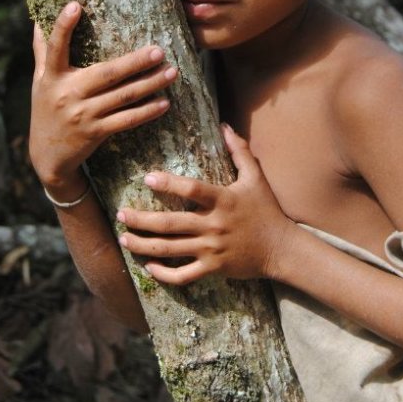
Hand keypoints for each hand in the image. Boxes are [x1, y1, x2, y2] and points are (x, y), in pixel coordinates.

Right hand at [29, 2, 176, 191]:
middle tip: (159, 51)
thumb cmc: (45, 109)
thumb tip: (38, 21)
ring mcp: (82, 115)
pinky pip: (126, 120)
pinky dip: (146, 112)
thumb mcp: (40, 81)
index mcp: (52, 77)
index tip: (75, 5)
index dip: (63, 27)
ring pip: (122, 97)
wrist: (46, 157)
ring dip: (149, 84)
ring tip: (171, 72)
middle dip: (134, 62)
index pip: (55, 48)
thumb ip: (43, 51)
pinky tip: (164, 103)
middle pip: (106, 74)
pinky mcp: (95, 133)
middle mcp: (67, 94)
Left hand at [117, 124, 293, 284]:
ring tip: (125, 238)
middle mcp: (214, 225)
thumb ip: (239, 150)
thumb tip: (224, 125)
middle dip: (141, 220)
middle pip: (170, 224)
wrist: (282, 249)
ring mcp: (212, 249)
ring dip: (143, 245)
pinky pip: (183, 276)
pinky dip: (163, 274)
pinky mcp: (213, 269)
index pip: (192, 189)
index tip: (147, 178)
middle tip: (120, 214)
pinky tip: (149, 266)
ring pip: (170, 250)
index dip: (168, 183)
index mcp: (223, 200)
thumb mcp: (255, 177)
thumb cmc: (267, 210)